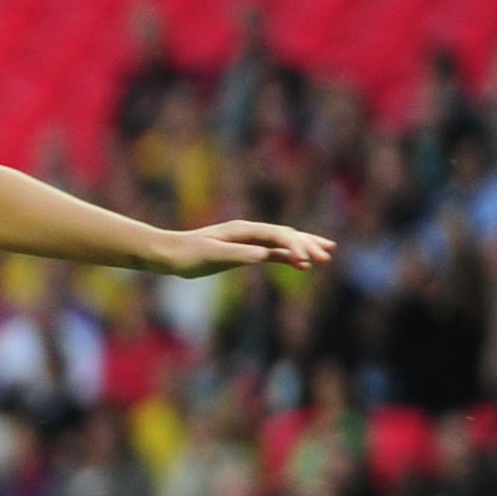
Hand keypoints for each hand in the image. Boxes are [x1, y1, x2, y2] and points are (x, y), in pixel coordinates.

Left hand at [151, 220, 334, 277]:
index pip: (277, 235)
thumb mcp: (211, 256)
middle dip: (307, 244)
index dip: (294, 246)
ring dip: (303, 248)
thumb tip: (263, 255)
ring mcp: (247, 241)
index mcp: (243, 230)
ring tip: (325, 256)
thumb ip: (238, 255)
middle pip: (285, 235)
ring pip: (282, 242)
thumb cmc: (186, 255)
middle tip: (328, 256)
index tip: (305, 262)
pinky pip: (272, 252)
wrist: (168, 254)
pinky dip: (287, 257)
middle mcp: (249, 232)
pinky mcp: (243, 251)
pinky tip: (300, 265)